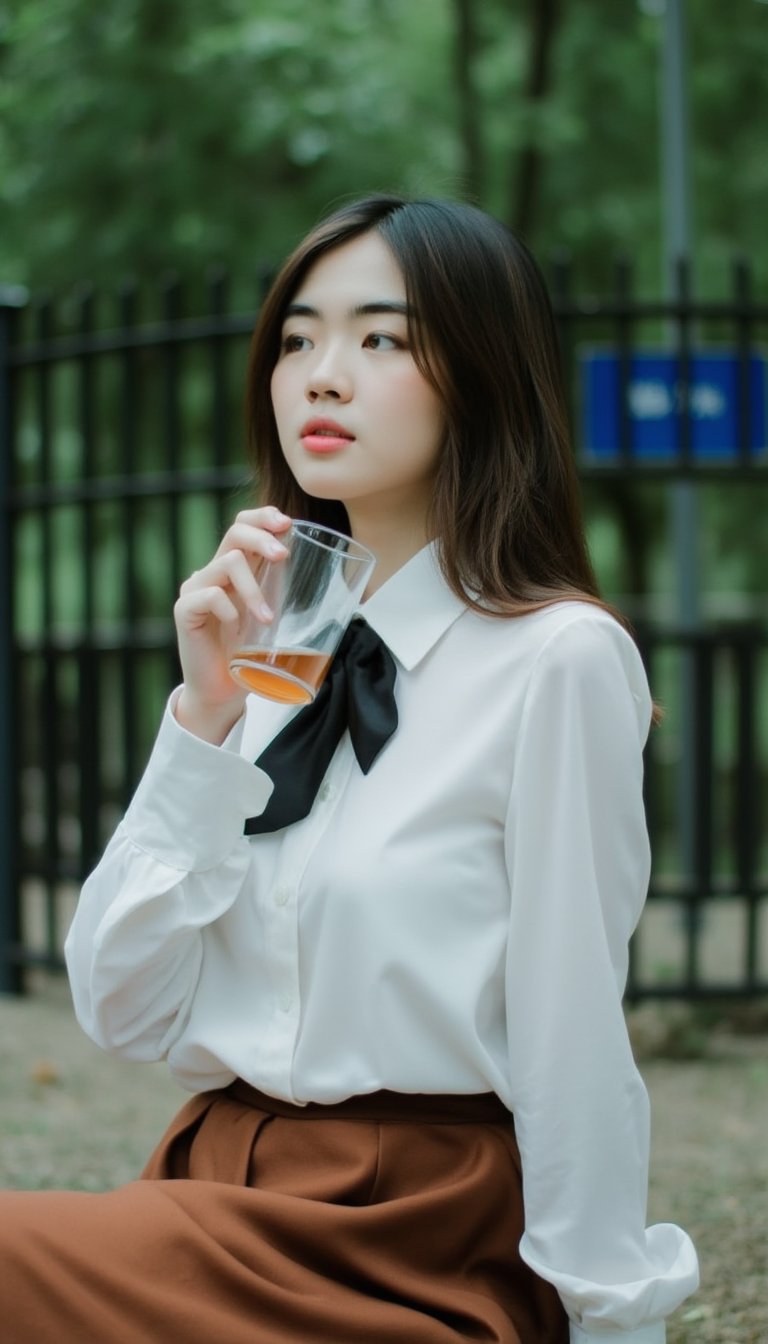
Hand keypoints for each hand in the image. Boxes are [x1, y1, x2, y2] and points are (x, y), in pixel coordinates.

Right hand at [174, 507, 290, 741]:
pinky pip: (211, 595)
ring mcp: (195, 589)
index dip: (263, 516)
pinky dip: (230, 610)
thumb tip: (325, 573)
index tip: (287, 523)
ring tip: (266, 619)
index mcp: (233, 570)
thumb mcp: (270, 617)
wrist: (222, 693)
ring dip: (254, 589)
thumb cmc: (249, 656)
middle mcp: (211, 572)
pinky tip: (236, 630)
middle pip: (234, 532)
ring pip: (228, 562)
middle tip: (284, 555)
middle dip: (263, 538)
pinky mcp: (184, 610)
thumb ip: (281, 593)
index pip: (242, 525)